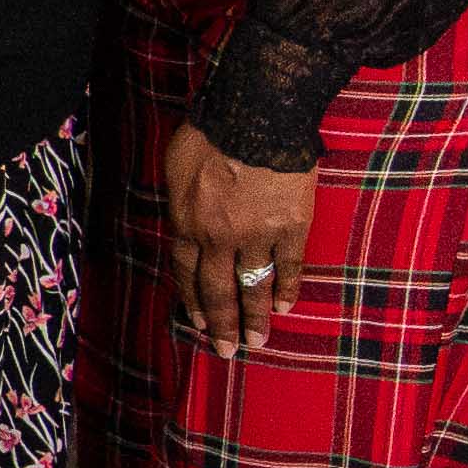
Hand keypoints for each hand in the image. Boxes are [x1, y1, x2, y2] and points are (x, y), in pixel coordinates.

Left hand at [160, 128, 317, 358]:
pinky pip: (288, 266)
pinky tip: (284, 307)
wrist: (255, 116)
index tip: (197, 322)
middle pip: (218, 291)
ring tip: (256, 342)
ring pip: (253, 286)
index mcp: (188, 222)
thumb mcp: (176, 165)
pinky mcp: (291, 227)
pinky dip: (285, 289)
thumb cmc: (211, 132)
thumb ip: (181, 199)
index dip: (192, 300)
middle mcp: (219, 238)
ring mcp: (257, 235)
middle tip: (226, 351)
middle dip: (221, 324)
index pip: (186, 273)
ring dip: (254, 318)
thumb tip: (185, 215)